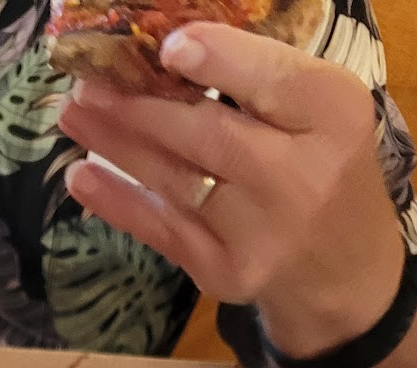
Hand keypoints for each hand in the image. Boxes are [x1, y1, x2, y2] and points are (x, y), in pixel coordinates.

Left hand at [58, 24, 405, 360]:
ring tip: (75, 114)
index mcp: (334, 117)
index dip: (220, 62)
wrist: (340, 268)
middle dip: (143, 107)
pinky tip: (82, 176)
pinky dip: (118, 202)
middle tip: (90, 80)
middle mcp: (300, 178)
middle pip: (212, 137)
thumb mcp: (315, 112)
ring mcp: (259, 233)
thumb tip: (169, 48)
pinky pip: (162, 232)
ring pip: (178, 183)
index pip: (275, 82)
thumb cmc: (319, 167)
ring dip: (118, 146)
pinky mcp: (224, 272)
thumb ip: (258, 81)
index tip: (169, 45)